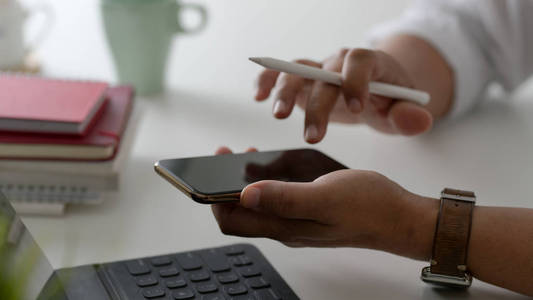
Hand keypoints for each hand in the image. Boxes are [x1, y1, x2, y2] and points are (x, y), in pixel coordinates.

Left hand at [212, 147, 437, 259]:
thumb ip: (285, 198)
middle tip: (227, 154)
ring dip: (243, 182)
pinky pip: (274, 200)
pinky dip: (264, 182)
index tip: (211, 168)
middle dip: (223, 186)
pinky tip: (272, 165)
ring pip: (255, 206)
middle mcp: (286, 228)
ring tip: (246, 154)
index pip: (232, 221)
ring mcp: (296, 221)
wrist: (398, 217)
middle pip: (239, 214)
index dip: (214, 198)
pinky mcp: (307, 212)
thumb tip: (245, 195)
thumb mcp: (325, 197)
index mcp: (285, 227)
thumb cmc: (368, 206)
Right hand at [254, 48, 433, 142]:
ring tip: (279, 116)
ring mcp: (318, 70)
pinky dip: (267, 81)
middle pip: (324, 74)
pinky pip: (280, 75)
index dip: (356, 81)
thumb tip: (418, 120)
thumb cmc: (390, 103)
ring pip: (297, 71)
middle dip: (318, 105)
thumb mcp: (404, 111)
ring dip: (285, 92)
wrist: (374, 94)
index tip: (355, 107)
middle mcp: (339, 62)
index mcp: (369, 64)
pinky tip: (257, 96)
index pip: (360, 62)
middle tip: (313, 137)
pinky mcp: (302, 82)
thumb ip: (411, 116)